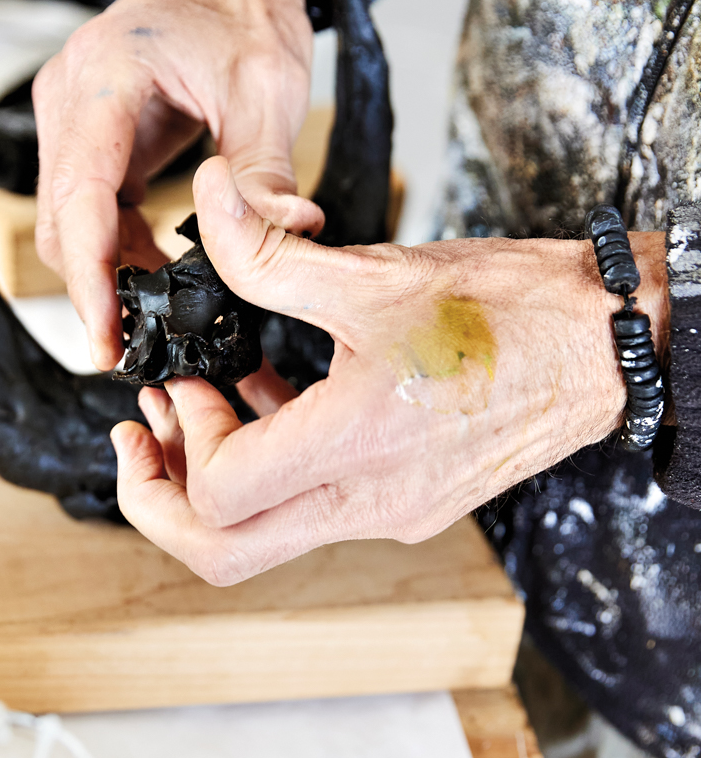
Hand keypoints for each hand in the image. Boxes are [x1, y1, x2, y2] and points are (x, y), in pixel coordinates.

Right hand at [33, 0, 321, 369]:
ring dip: (108, 271)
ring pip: (69, 220)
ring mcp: (71, 114)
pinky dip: (117, 247)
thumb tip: (291, 233)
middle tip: (140, 352)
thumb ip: (265, 170)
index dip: (87, 277)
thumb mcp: (267, 90)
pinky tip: (160, 273)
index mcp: (103, 76)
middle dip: (94, 289)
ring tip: (163, 317)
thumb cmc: (249, 12)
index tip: (105, 338)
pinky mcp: (87, 133)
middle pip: (61, 219)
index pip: (80, 197)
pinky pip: (88, 207)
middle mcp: (69, 95)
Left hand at [110, 158, 669, 584]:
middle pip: (225, 555)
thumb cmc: (513, 310)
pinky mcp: (411, 502)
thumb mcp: (375, 273)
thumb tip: (208, 202)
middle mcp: (373, 503)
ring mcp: (394, 512)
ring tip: (195, 403)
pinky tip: (265, 398)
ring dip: (215, 479)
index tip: (177, 385)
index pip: (220, 498)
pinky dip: (273, 466)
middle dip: (162, 501)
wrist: (613, 345)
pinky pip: (315, 507)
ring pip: (268, 536)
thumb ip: (269, 251)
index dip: (179, 444)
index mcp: (359, 449)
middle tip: (144, 436)